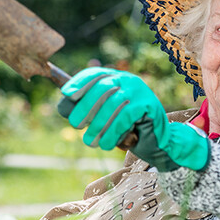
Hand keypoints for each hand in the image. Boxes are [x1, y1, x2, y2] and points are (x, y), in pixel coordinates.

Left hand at [58, 67, 209, 170]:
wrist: (156, 142)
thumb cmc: (125, 130)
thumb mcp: (103, 118)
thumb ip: (83, 111)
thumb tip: (62, 105)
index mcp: (116, 79)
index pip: (95, 74)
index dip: (80, 82)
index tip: (67, 94)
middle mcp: (128, 80)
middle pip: (102, 88)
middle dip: (86, 107)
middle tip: (76, 126)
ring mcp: (140, 91)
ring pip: (113, 104)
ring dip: (99, 125)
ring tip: (90, 142)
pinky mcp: (148, 104)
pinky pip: (126, 116)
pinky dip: (114, 131)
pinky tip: (106, 144)